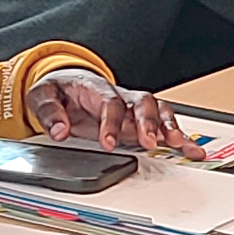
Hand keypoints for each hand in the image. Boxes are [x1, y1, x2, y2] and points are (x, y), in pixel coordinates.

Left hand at [27, 72, 190, 151]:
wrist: (66, 84)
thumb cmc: (58, 90)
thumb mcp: (41, 95)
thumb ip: (48, 112)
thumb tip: (59, 130)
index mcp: (96, 87)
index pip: (109, 102)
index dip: (111, 122)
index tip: (108, 143)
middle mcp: (120, 95)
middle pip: (142, 102)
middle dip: (148, 122)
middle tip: (148, 142)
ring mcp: (132, 107)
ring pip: (158, 111)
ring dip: (169, 127)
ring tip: (178, 144)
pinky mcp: (138, 120)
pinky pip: (163, 125)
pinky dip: (179, 137)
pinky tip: (191, 150)